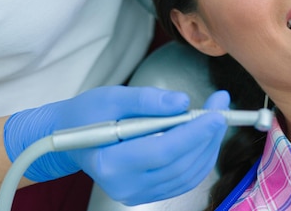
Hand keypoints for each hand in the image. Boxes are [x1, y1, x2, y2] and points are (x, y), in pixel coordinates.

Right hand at [4, 86, 228, 204]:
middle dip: (207, 134)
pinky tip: (203, 135)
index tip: (216, 111)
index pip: (164, 150)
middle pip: (180, 164)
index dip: (195, 132)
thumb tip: (183, 102)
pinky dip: (199, 157)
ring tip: (215, 116)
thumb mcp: (112, 97)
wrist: (68, 138)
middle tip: (222, 106)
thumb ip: (147, 100)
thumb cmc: (87, 114)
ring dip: (208, 145)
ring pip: (187, 174)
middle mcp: (124, 186)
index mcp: (111, 163)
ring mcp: (136, 194)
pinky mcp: (146, 194)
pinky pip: (182, 179)